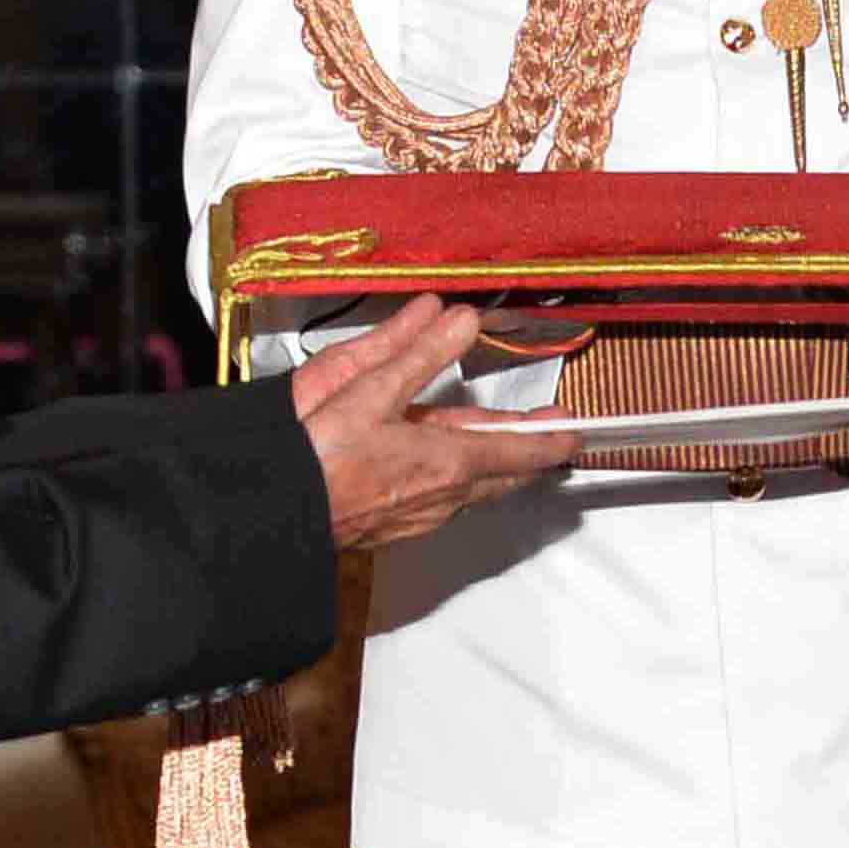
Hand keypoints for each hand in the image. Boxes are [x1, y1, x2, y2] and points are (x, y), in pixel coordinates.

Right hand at [290, 296, 574, 549]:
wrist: (275, 514)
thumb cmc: (316, 459)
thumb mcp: (370, 388)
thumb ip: (419, 352)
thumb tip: (458, 319)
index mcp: (447, 461)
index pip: (518, 450)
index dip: (550, 439)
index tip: (573, 433)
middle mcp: (442, 497)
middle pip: (502, 476)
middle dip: (529, 452)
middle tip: (552, 434)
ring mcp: (420, 518)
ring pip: (473, 490)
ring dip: (493, 466)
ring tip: (501, 443)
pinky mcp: (395, 528)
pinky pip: (444, 502)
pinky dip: (459, 481)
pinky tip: (444, 470)